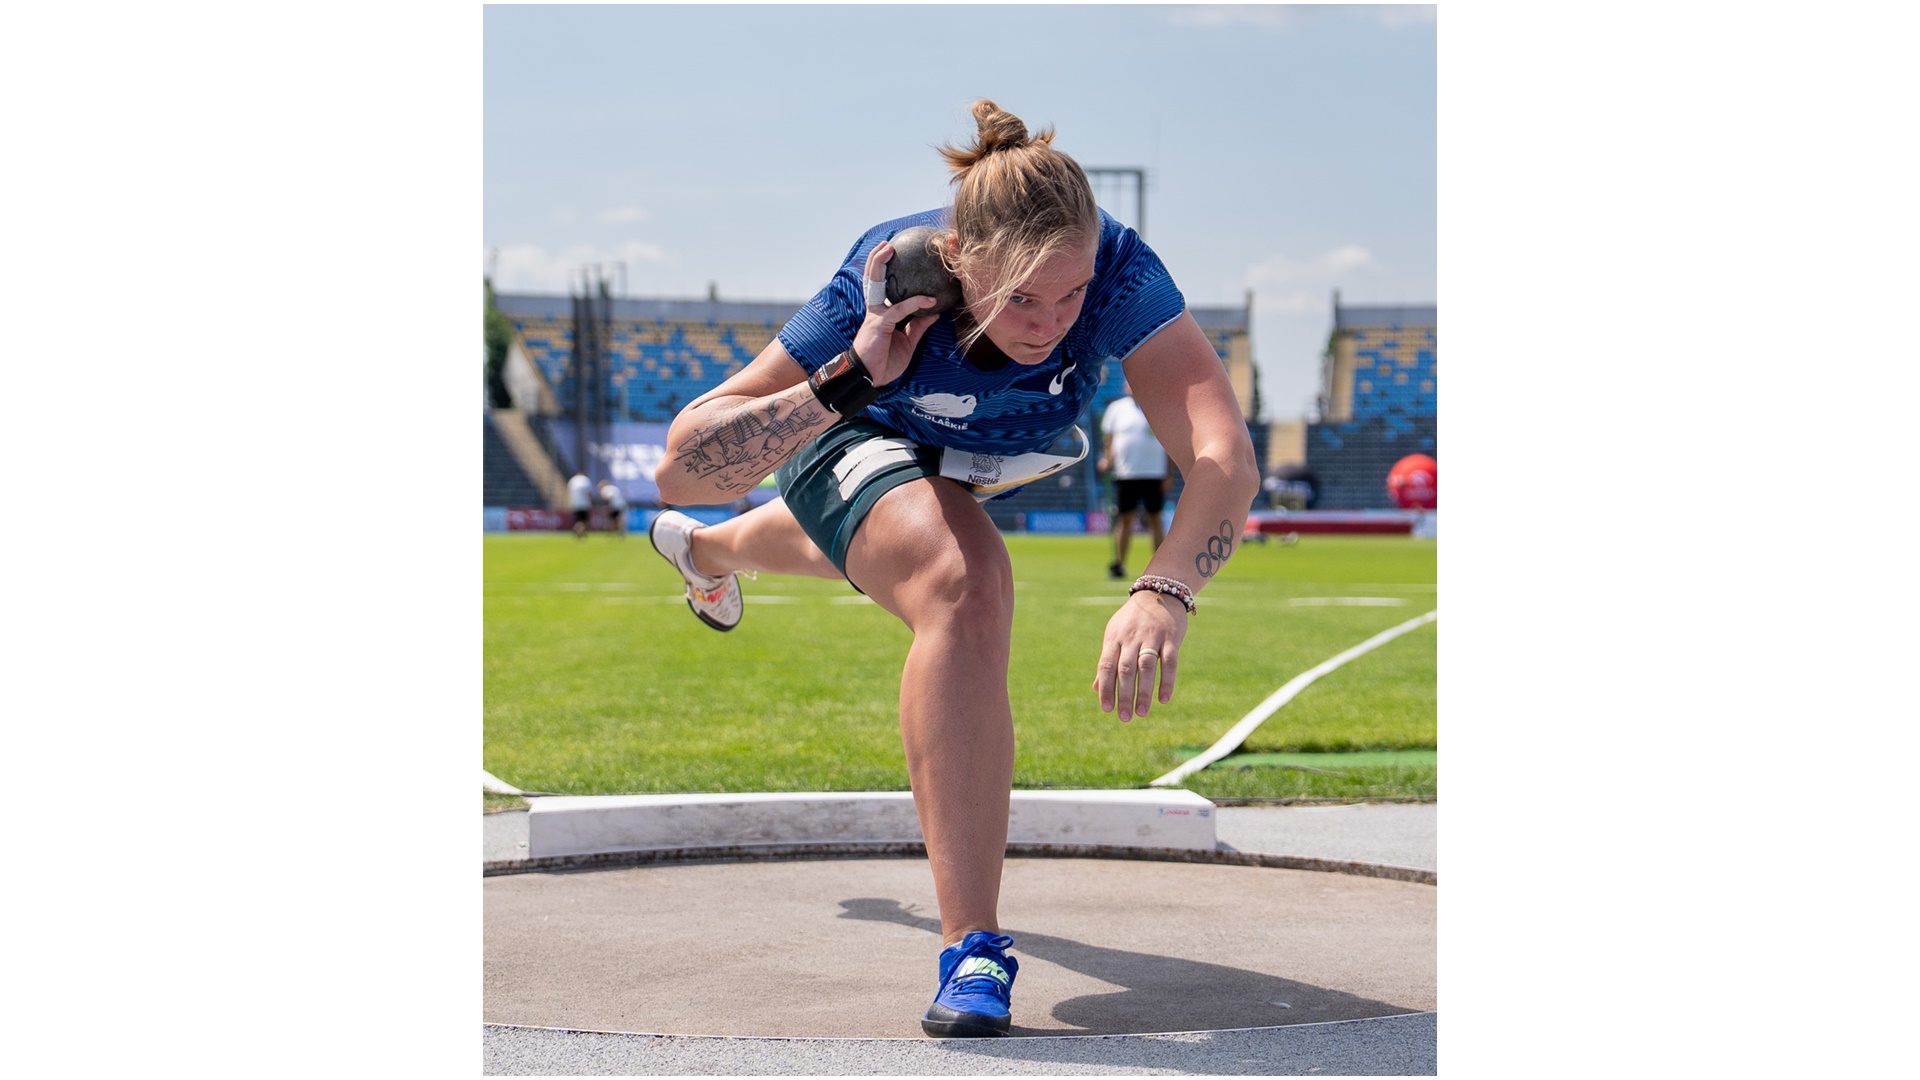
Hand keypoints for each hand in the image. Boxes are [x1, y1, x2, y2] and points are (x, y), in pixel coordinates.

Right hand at [853, 241, 938, 385]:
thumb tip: (934, 312)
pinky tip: (930, 300)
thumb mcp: (908, 342)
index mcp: (881, 313)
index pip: (882, 287)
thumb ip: (918, 326)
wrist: (869, 378)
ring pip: (875, 283)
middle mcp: (875, 309)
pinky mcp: (879, 324)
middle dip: (877, 259)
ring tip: (889, 248)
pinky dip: (916, 304)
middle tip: (888, 244)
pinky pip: (900, 310)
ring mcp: (875, 315)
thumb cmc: (885, 361)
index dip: (886, 270)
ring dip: (879, 263)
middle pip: (873, 278)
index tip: (895, 255)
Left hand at [1092, 589, 1187, 721]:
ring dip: (1144, 692)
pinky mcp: (1171, 638)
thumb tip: (1095, 689)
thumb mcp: (1115, 635)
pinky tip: (1163, 699)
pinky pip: (1169, 662)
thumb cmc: (1132, 621)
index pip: (1106, 665)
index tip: (1106, 708)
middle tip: (1124, 718)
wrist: (1158, 592)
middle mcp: (1131, 637)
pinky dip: (1166, 681)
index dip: (1105, 687)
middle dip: (1124, 695)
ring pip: (1146, 667)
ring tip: (1141, 713)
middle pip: (1126, 669)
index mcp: (1114, 638)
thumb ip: (1108, 662)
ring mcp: (1152, 637)